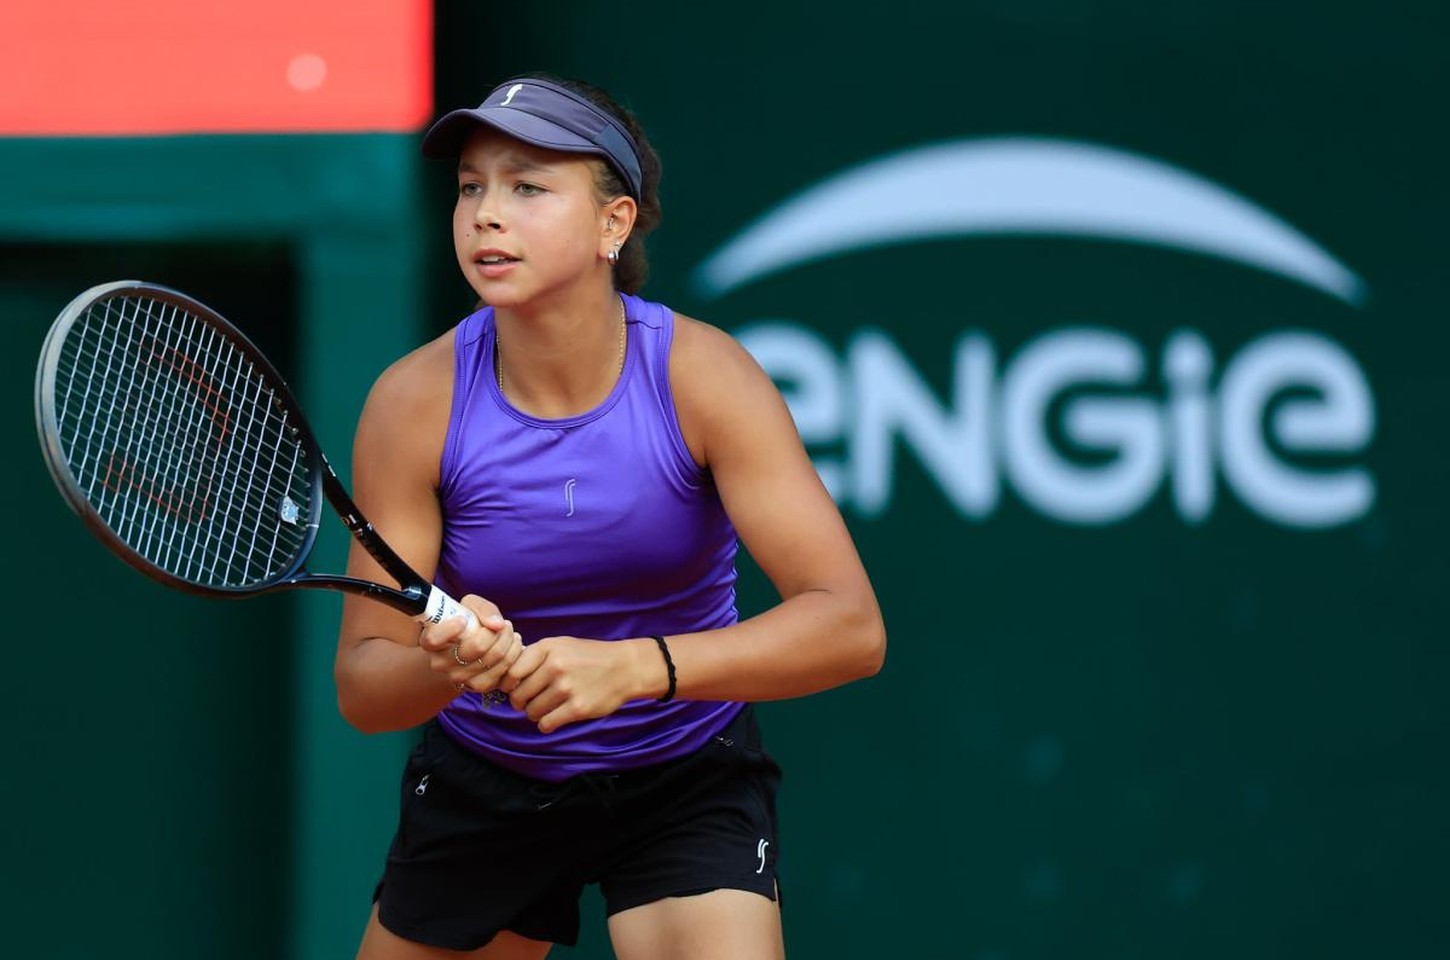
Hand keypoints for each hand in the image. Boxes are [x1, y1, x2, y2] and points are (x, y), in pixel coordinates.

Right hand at [416, 595, 523, 695]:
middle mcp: (440, 663)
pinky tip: (512, 645)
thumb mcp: (469, 607)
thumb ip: (482, 609)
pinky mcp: (477, 686)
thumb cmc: (467, 622)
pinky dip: (513, 654)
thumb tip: (497, 624)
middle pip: (476, 646)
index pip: (433, 639)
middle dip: (497, 631)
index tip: (463, 620)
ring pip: (494, 657)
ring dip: (508, 640)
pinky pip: (502, 670)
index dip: (450, 629)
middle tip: (503, 624)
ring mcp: (458, 677)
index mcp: (430, 641)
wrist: (468, 648)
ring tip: (508, 632)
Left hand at [501, 636, 652, 733]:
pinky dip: (546, 724)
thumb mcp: (561, 645)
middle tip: (529, 702)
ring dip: (534, 714)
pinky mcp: (577, 708)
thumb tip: (505, 678)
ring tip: (545, 708)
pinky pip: (546, 724)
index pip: (511, 672)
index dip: (508, 685)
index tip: (514, 688)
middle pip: (519, 695)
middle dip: (520, 702)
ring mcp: (566, 688)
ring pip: (531, 712)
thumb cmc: (589, 657)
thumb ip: (535, 656)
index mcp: (548, 648)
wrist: (625, 668)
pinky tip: (553, 717)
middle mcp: (555, 666)